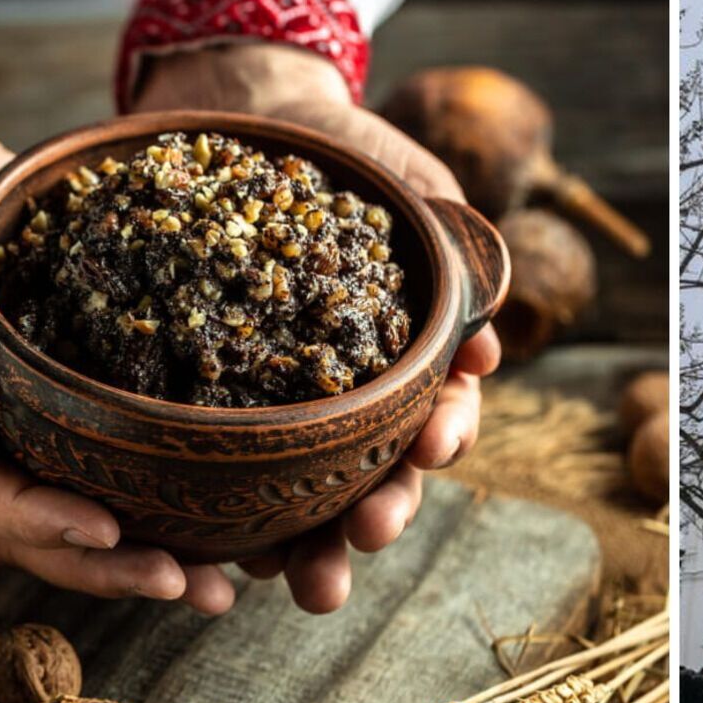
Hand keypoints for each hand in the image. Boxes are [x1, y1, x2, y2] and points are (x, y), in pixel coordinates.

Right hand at [0, 39, 231, 611]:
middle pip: (20, 529)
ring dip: (129, 556)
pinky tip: (200, 531)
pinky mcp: (27, 410)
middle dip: (105, 565)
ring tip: (212, 585)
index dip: (40, 519)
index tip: (111, 530)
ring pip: (55, 517)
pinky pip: (80, 470)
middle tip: (191, 588)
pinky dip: (135, 501)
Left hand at [131, 43, 501, 611]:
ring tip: (300, 582)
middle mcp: (352, 402)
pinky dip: (222, 522)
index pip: (439, 414)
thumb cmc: (347, 156)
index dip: (443, 435)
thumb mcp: (412, 191)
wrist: (248, 119)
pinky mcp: (215, 413)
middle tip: (366, 537)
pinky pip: (219, 476)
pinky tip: (216, 555)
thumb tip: (486, 347)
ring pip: (302, 497)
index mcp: (410, 362)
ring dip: (308, 547)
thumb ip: (454, 257)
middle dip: (380, 514)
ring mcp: (283, 413)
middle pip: (378, 476)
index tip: (436, 444)